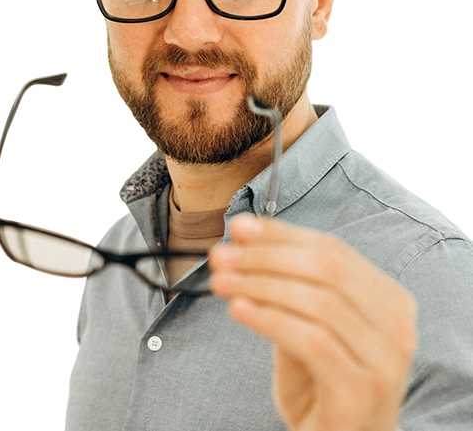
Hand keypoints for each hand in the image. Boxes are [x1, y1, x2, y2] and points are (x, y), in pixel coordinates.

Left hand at [208, 214, 416, 430]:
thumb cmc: (323, 385)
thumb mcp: (306, 328)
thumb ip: (284, 287)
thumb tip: (242, 238)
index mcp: (389, 299)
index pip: (332, 249)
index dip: (282, 234)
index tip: (239, 228)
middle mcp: (397, 325)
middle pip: (327, 268)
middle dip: (267, 256)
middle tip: (222, 256)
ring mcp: (384, 359)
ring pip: (319, 300)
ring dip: (261, 284)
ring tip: (221, 282)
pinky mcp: (361, 391)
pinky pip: (310, 340)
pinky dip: (269, 318)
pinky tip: (239, 309)